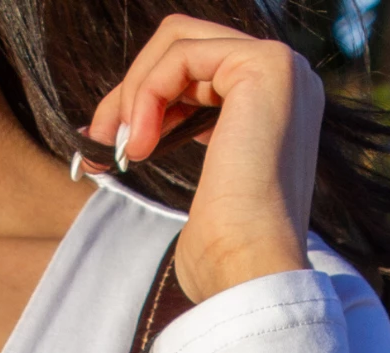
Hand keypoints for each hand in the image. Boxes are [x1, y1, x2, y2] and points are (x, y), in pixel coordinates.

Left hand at [82, 17, 323, 303]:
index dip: (145, 99)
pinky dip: (147, 93)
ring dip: (134, 93)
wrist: (248, 274)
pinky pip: (180, 54)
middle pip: (183, 48)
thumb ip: (190, 133)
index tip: (109, 144)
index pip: (196, 72)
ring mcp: (283, 69)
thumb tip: (142, 121)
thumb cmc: (224, 253)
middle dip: (131, 91)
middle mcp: (289, 81)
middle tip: (100, 142)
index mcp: (276, 107)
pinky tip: (141, 144)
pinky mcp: (266, 67)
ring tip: (122, 150)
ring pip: (177, 42)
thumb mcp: (207, 182)